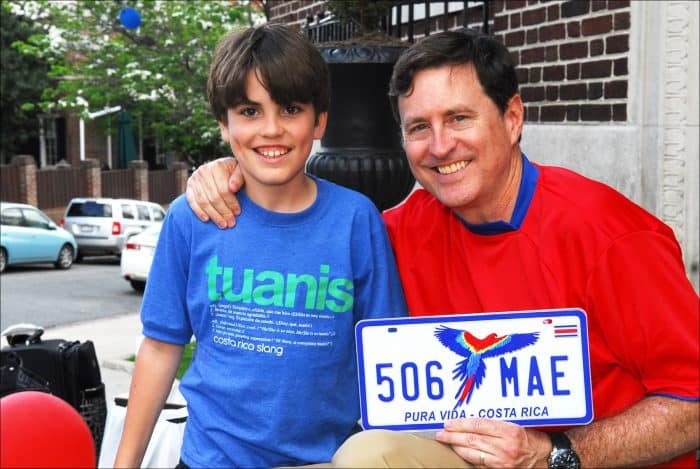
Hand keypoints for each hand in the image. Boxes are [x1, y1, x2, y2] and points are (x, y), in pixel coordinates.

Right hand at [185, 157, 242, 227]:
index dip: (231, 203)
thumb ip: (239, 178)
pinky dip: (198, 211)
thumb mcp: (241, 171)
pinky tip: (207, 219)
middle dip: (223, 212)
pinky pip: (192, 201)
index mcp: (217, 166)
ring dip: (213, 215)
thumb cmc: (235, 172)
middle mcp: (203, 171)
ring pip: (203, 201)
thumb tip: (232, 188)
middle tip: (231, 223)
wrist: (222, 168)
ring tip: (223, 224)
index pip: (224, 189)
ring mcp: (195, 178)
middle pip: (213, 197)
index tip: (238, 212)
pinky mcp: (189, 186)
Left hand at [435, 418, 550, 467]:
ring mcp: (502, 461)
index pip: (478, 425)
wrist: (548, 457)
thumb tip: (473, 420)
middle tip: (441, 433)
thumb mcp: (517, 424)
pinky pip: (479, 464)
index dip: (461, 424)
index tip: (450, 422)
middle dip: (453, 435)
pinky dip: (468, 457)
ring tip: (447, 441)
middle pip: (472, 439)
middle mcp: (504, 447)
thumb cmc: (533, 438)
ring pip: (472, 453)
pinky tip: (460, 452)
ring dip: (457, 447)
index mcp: (509, 431)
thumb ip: (497, 423)